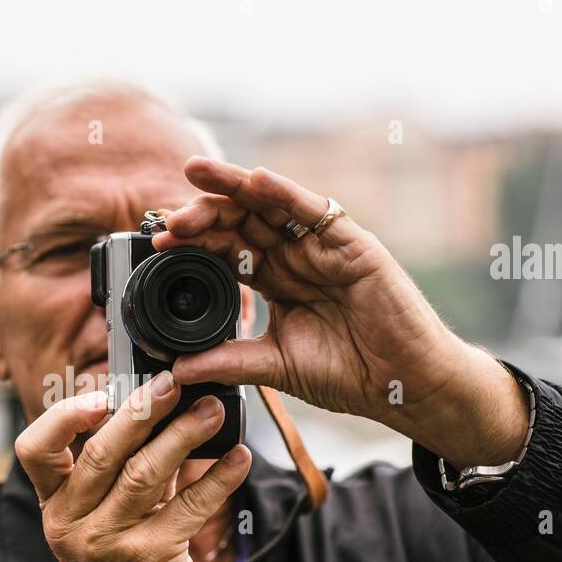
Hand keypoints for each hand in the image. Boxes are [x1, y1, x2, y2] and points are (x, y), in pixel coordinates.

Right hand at [13, 372, 250, 561]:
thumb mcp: (108, 528)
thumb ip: (127, 476)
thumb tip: (161, 415)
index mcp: (56, 510)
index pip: (35, 450)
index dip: (64, 415)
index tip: (101, 392)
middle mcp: (73, 525)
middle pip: (101, 451)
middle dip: (142, 409)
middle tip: (174, 383)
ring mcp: (109, 544)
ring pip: (146, 472)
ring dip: (185, 434)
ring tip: (214, 411)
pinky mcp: (150, 559)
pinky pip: (190, 506)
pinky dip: (218, 476)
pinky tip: (238, 459)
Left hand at [154, 156, 527, 467]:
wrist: (403, 385)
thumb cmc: (349, 373)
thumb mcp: (275, 366)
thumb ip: (227, 360)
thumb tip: (176, 369)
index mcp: (276, 280)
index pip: (226, 251)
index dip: (193, 245)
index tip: (158, 246)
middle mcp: (296, 256)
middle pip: (241, 222)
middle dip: (202, 215)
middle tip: (167, 218)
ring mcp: (323, 246)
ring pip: (270, 206)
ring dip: (233, 188)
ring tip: (196, 176)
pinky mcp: (352, 243)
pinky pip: (313, 210)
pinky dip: (284, 193)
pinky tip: (255, 181)